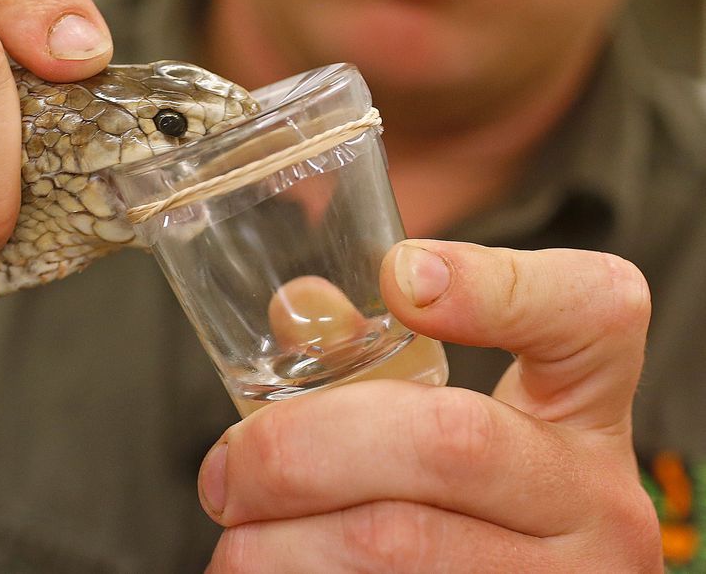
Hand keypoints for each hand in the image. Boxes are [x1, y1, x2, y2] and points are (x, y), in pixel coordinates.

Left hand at [199, 241, 662, 571]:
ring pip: (393, 543)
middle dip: (298, 451)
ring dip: (276, 543)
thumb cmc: (463, 508)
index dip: (498, 285)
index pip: (593, 313)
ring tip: (238, 541)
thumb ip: (381, 368)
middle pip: (446, 440)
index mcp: (583, 414)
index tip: (400, 276)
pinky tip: (269, 573)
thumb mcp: (459, 432)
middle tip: (227, 472)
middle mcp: (594, 500)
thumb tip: (298, 310)